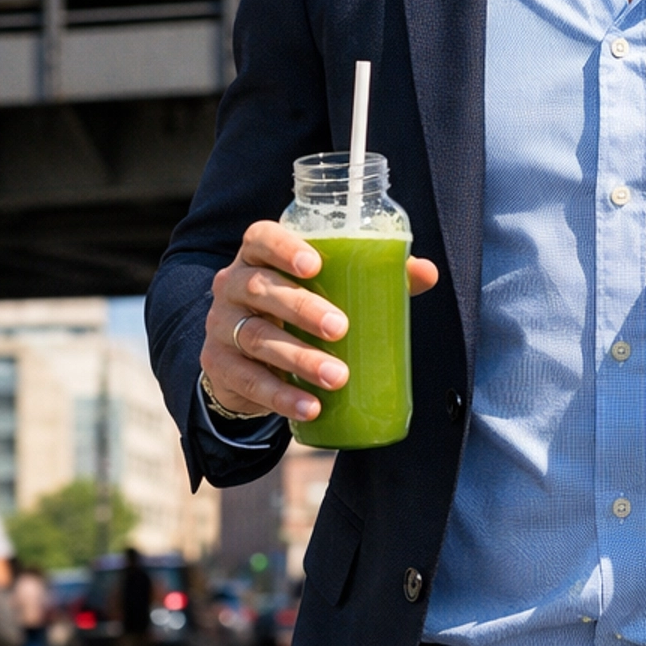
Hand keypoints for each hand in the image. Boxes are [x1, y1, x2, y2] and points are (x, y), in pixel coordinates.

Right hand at [200, 219, 439, 425]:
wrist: (245, 356)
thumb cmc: (294, 308)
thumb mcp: (326, 288)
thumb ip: (373, 275)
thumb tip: (426, 272)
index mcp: (258, 257)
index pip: (260, 238)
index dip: (283, 247)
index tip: (314, 264)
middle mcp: (232, 285)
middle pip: (260, 289)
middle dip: (302, 308)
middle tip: (341, 328)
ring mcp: (222, 326)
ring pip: (257, 338)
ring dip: (299, 359)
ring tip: (337, 377)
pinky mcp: (219, 366)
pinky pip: (247, 381)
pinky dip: (280, 397)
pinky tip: (309, 407)